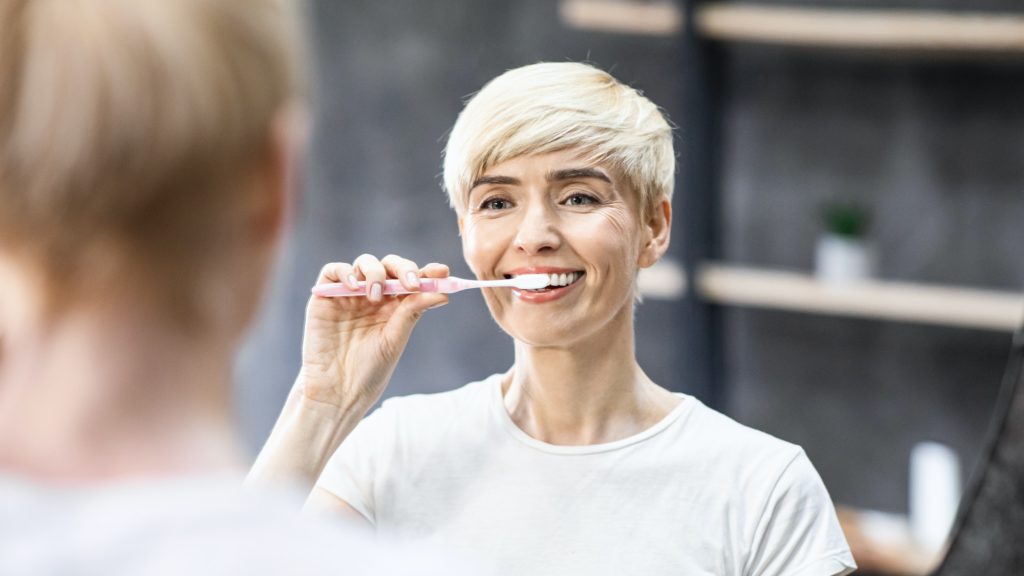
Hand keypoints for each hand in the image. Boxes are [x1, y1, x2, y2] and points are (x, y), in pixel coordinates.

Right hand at [297, 254, 448, 410]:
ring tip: (375, 295)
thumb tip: (441, 292)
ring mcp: (349, 294)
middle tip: (411, 282)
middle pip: (390, 266)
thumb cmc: (369, 370)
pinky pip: (333, 270)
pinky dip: (345, 272)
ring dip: (376, 273)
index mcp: (395, 306)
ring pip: (365, 263)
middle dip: (403, 268)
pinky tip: (356, 288)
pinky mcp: (325, 295)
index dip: (427, 272)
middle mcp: (373, 296)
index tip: (442, 272)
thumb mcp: (395, 339)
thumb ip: (412, 312)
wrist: (337, 389)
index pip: (412, 280)